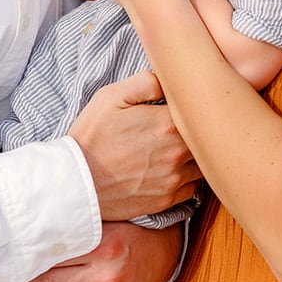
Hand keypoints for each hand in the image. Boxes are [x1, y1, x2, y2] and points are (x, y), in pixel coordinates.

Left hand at [2, 222, 184, 281]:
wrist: (170, 253)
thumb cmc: (135, 228)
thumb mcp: (110, 218)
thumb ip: (78, 222)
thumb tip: (34, 219)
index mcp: (106, 243)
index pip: (52, 253)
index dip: (24, 255)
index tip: (2, 254)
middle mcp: (107, 273)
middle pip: (47, 279)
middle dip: (18, 277)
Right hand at [69, 70, 198, 220]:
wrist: (75, 182)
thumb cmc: (91, 137)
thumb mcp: (110, 97)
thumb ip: (146, 82)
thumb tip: (169, 80)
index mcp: (168, 123)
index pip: (200, 111)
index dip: (194, 108)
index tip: (185, 108)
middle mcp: (177, 153)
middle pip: (206, 139)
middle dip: (198, 132)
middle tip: (182, 128)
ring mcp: (173, 179)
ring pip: (202, 165)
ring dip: (194, 157)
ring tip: (176, 149)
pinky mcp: (166, 200)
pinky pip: (192, 189)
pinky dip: (187, 179)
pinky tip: (171, 170)